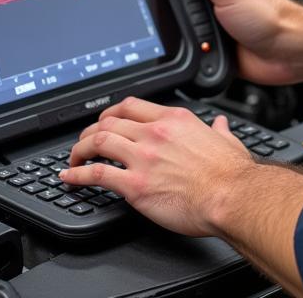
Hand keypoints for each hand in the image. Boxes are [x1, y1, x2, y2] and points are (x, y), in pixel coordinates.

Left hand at [62, 97, 256, 235]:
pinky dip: (78, 175)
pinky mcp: (136, 186)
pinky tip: (70, 178)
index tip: (104, 121)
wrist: (232, 197)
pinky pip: (97, 174)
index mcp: (174, 120)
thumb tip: (219, 126)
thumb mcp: (227, 141)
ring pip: (97, 141)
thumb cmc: (231, 175)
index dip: (111, 112)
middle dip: (90, 130)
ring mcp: (143, 158)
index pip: (131, 105)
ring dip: (79, 150)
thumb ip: (218, 131)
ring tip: (73, 159)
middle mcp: (155, 133)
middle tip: (84, 141)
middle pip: (108, 121)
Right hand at [172, 0, 301, 84]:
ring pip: (191, 28)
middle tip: (201, 16)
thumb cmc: (272, 16)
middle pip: (188, 2)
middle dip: (188, 13)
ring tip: (211, 35)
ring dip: (196, 35)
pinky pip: (200, 49)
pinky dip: (201, 52)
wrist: (290, 52)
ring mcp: (223, 23)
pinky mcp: (222, 46)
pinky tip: (210, 51)